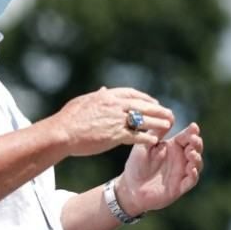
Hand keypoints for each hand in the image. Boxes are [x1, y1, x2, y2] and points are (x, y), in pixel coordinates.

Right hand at [52, 87, 173, 156]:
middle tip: (168, 113)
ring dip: (158, 122)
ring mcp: (117, 120)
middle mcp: (115, 105)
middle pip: (143, 105)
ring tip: (168, 125)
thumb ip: (96, 96)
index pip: (132, 94)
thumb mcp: (82, 101)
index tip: (154, 102)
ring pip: (144, 120)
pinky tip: (154, 140)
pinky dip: (147, 138)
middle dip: (158, 109)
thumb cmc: (67, 119)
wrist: (61, 133)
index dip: (145, 98)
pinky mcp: (116, 135)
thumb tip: (104, 89)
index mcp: (107, 96)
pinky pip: (137, 136)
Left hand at [116, 122, 203, 215]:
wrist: (130, 187)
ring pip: (197, 164)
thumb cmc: (136, 164)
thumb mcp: (145, 145)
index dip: (192, 132)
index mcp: (174, 147)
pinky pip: (191, 180)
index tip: (193, 126)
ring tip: (191, 153)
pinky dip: (194, 174)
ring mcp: (182, 173)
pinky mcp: (180, 187)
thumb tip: (170, 116)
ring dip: (197, 158)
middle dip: (197, 143)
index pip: (187, 137)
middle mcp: (181, 159)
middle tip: (193, 139)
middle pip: (196, 149)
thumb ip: (157, 132)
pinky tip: (191, 169)